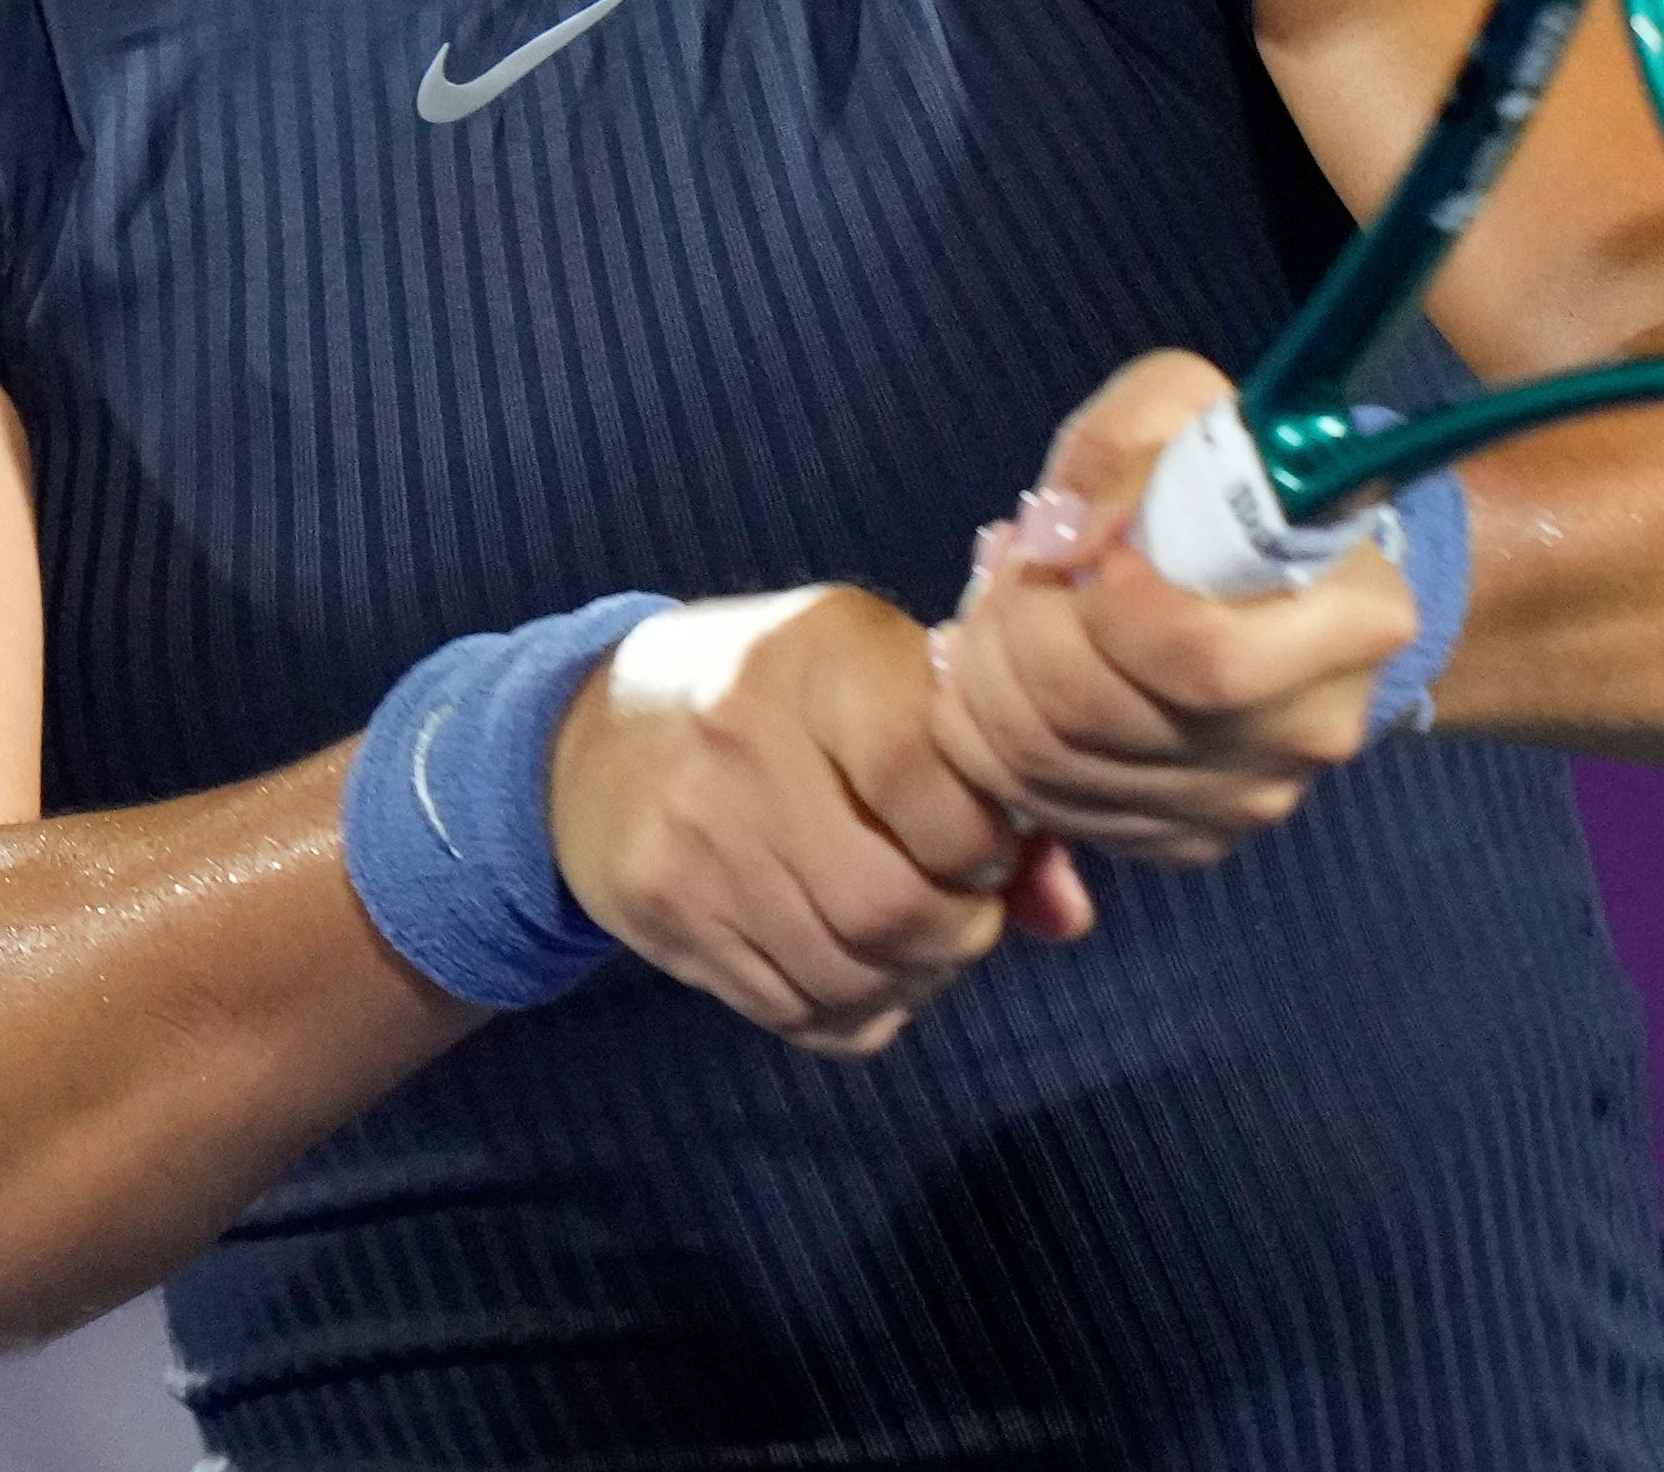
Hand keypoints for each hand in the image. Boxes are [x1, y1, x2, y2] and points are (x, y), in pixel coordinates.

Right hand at [549, 584, 1095, 1056]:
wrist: (596, 730)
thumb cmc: (782, 696)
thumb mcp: (880, 684)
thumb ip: (984, 782)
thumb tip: (1068, 915)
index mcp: (821, 652)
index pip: (936, 779)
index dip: (990, 839)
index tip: (991, 842)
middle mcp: (745, 737)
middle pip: (895, 903)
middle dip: (960, 930)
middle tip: (965, 910)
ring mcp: (694, 833)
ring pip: (848, 975)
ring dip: (911, 980)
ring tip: (915, 940)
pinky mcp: (663, 912)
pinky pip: (793, 1011)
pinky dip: (851, 1009)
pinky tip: (855, 965)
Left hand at [928, 351, 1414, 868]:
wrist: (1291, 576)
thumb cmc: (1240, 477)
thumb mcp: (1191, 410)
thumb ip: (1121, 445)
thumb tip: (1057, 537)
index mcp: (1351, 621)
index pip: (1192, 652)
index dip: (1094, 597)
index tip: (1074, 531)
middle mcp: (1305, 732)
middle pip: (1096, 712)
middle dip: (1015, 624)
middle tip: (1012, 558)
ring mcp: (1244, 800)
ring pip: (1050, 767)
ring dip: (983, 673)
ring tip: (996, 600)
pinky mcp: (1187, 837)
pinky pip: (1046, 806)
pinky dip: (987, 735)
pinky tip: (1000, 666)